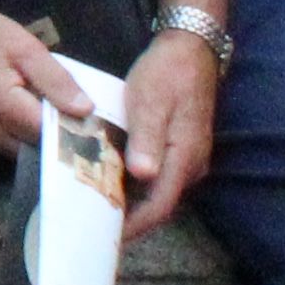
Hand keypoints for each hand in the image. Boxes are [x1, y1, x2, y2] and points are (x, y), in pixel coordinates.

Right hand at [0, 0, 70, 162]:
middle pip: (35, 150)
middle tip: (80, 124)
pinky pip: (4, 147)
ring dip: (38, 140)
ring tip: (57, 119)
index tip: (95, 126)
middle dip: (58, 140)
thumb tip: (85, 110)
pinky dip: (20, 137)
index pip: (49, 136)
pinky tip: (30, 118)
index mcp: (2, 107)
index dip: (74, 132)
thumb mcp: (25, 47)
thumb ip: (56, 80)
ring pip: (20, 153)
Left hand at [115, 26, 222, 236]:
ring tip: (97, 204)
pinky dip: (137, 184)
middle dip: (129, 218)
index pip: (159, 207)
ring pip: (159, 192)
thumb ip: (147, 140)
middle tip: (93, 222)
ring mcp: (189, 158)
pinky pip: (160, 177)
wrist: (191, 48)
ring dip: (132, 202)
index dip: (134, 226)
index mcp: (184, 158)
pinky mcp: (182, 148)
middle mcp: (191, 165)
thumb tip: (143, 176)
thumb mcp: (150, 102)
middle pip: (160, 205)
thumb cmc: (167, 74)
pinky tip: (113, 179)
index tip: (106, 236)